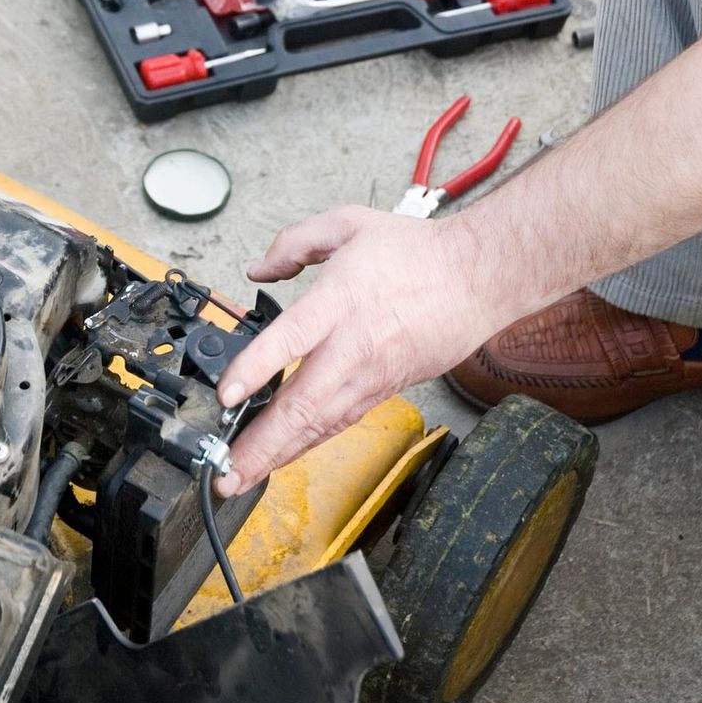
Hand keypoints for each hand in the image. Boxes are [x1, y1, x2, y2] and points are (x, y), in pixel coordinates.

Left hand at [212, 206, 507, 495]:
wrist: (477, 278)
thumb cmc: (418, 253)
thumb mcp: (349, 224)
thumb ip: (295, 242)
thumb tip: (259, 269)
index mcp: (338, 301)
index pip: (291, 338)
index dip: (256, 368)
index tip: (227, 394)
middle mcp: (351, 347)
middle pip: (301, 404)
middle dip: (259, 444)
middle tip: (224, 471)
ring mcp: (369, 375)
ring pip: (318, 425)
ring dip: (277, 455)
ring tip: (241, 478)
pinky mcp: (383, 390)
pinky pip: (338, 423)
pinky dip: (307, 445)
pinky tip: (283, 457)